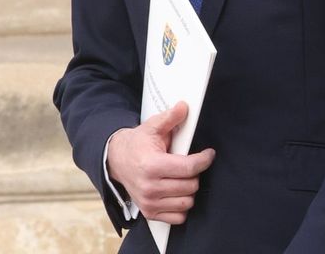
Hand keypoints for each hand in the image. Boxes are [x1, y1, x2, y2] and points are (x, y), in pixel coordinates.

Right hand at [107, 101, 215, 223]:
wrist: (116, 161)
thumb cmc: (138, 144)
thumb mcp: (152, 127)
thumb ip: (170, 118)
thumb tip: (184, 106)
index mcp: (152, 165)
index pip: (189, 168)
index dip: (204, 160)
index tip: (209, 154)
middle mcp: (150, 187)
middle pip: (191, 185)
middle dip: (196, 174)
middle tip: (191, 165)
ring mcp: (149, 202)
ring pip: (187, 202)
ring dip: (190, 190)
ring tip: (184, 178)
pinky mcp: (150, 213)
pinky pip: (178, 217)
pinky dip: (182, 206)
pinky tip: (178, 193)